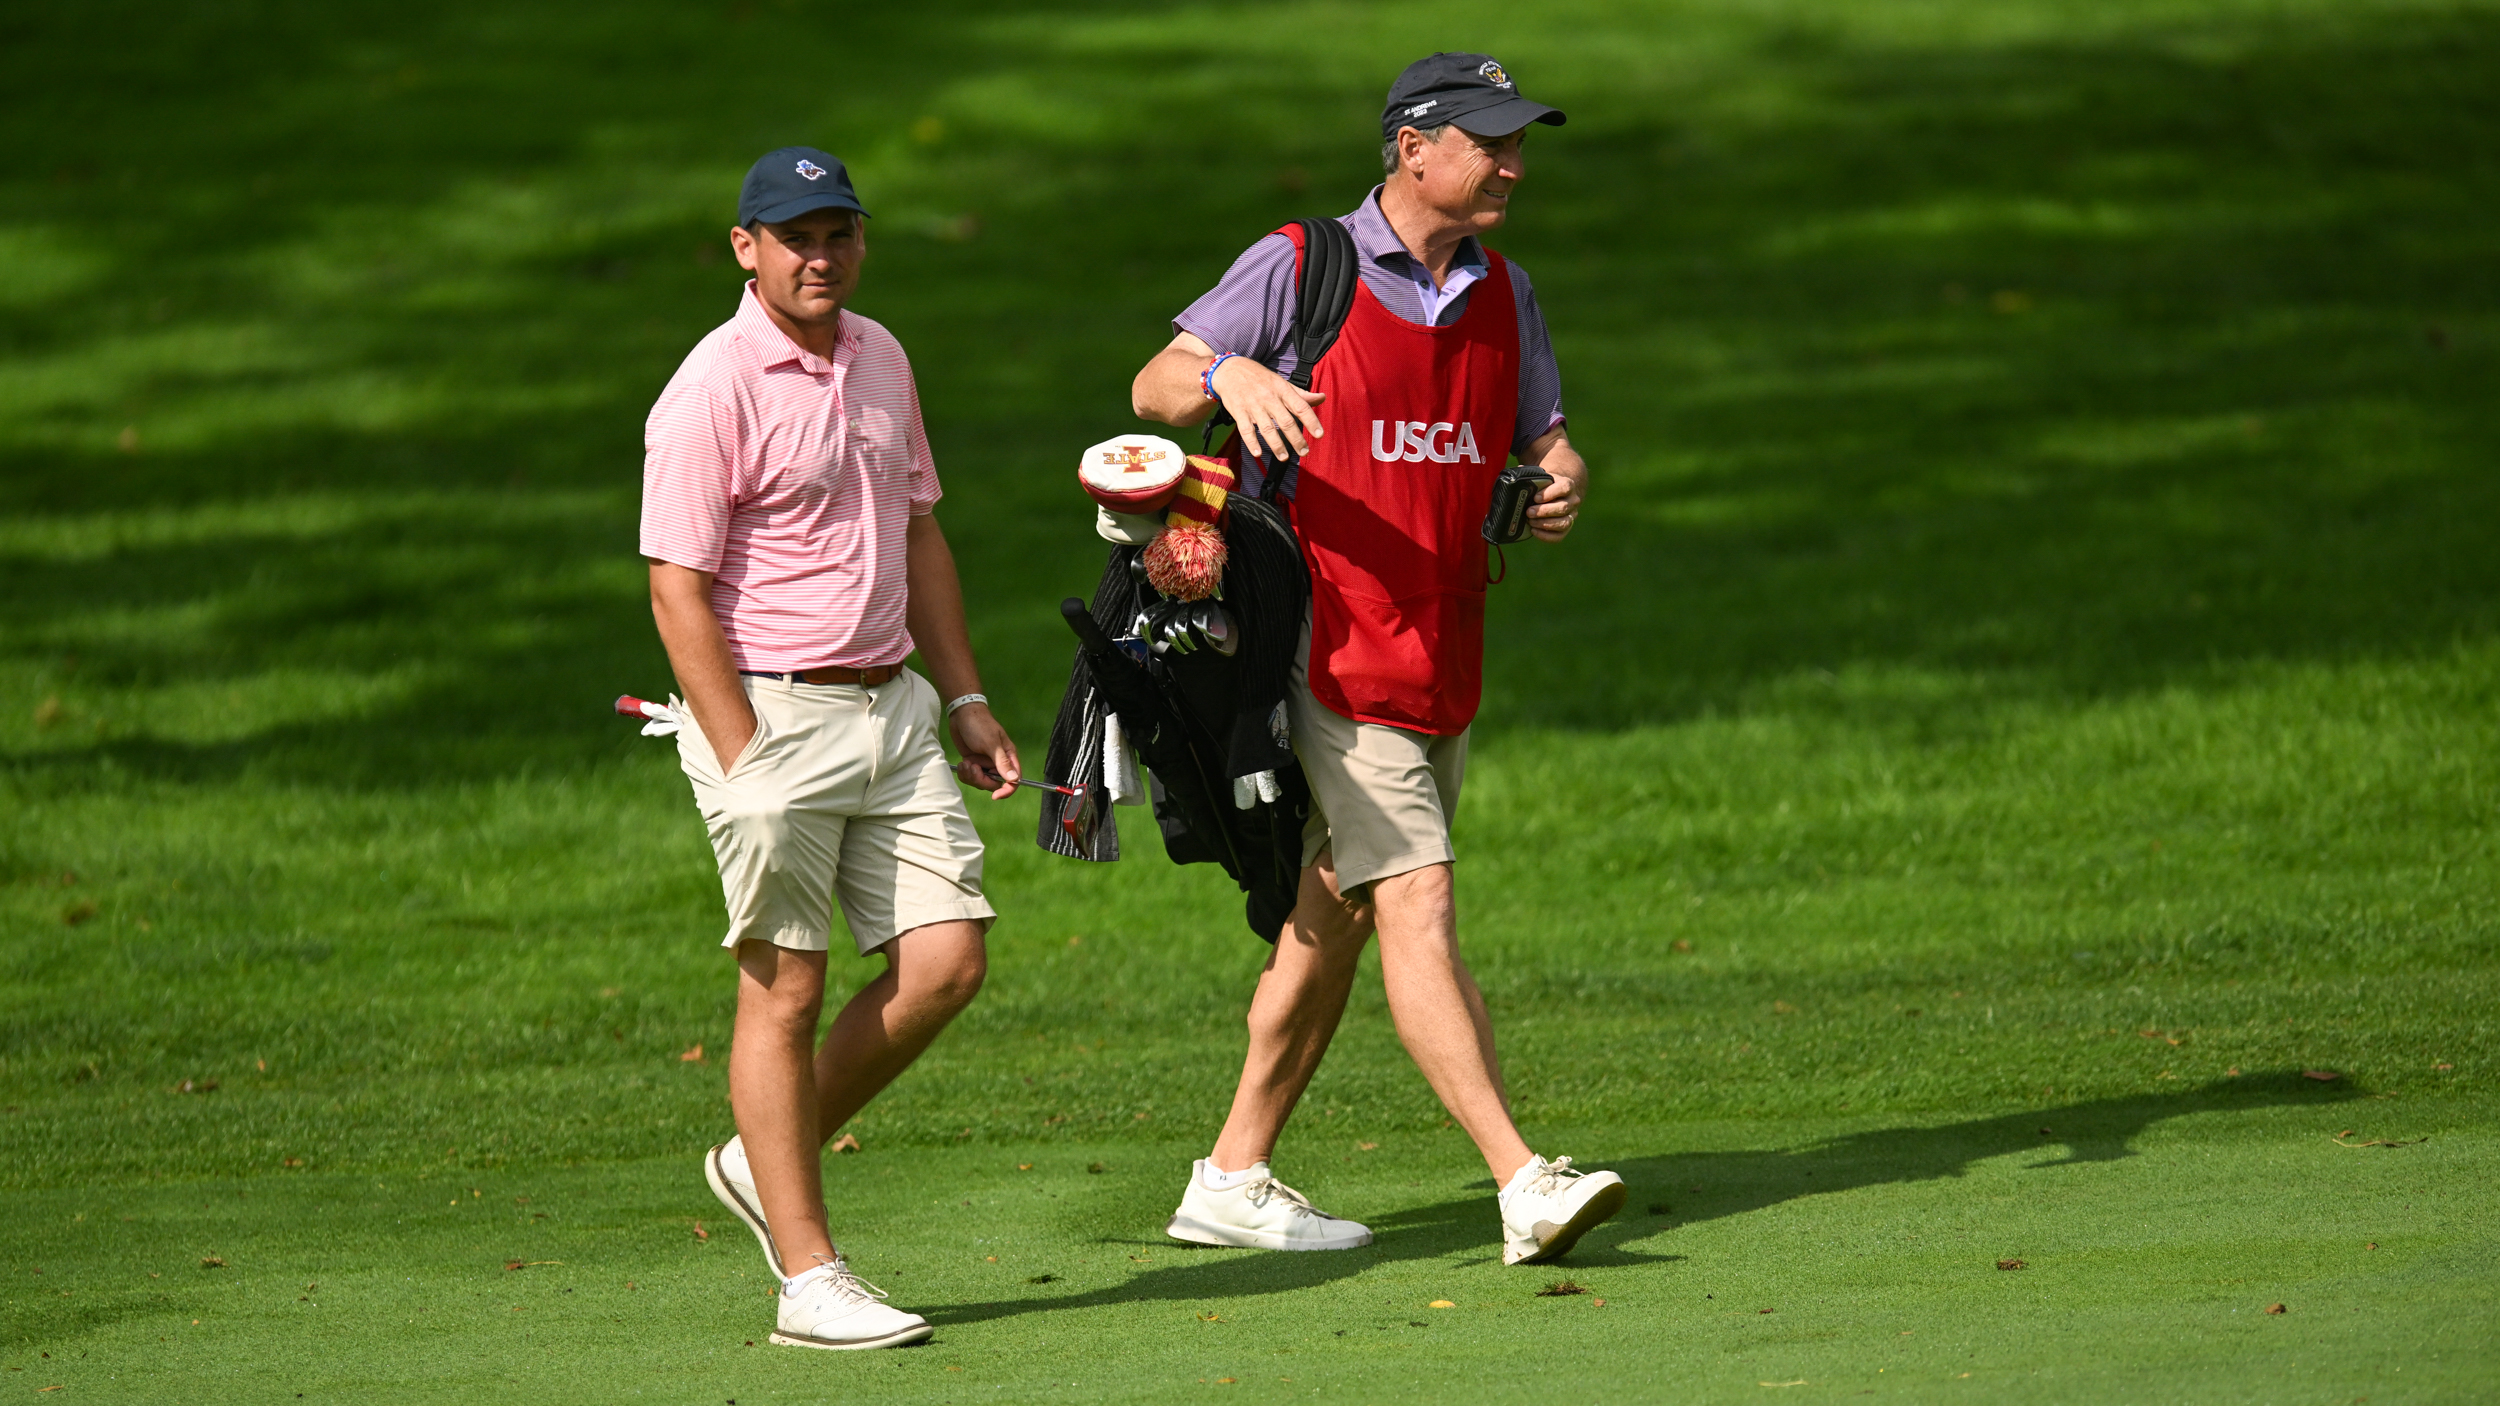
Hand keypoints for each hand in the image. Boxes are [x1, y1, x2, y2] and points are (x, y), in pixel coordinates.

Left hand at [949, 703, 1019, 798]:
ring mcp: (984, 763)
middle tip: (973, 768)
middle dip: (981, 780)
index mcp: (1008, 757)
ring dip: (971, 776)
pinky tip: (962, 763)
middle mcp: (997, 763)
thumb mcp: (991, 744)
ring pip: (980, 782)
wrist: (962, 714)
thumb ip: (1002, 762)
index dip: (1006, 790)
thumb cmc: (980, 725)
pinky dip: (965, 773)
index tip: (995, 796)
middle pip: (994, 784)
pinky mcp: (973, 763)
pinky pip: (970, 777)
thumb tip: (1014, 780)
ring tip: (966, 763)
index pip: (1013, 780)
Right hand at [1211, 355, 1326, 461]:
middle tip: (1304, 452)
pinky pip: (1246, 430)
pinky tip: (1258, 453)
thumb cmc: (1260, 378)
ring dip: (1277, 445)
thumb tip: (1322, 398)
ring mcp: (1253, 406)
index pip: (1300, 407)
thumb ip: (1301, 394)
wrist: (1229, 369)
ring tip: (1284, 457)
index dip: (1311, 421)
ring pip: (1267, 428)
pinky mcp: (1239, 412)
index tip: (1319, 435)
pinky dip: (1252, 442)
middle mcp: (1269, 398)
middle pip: (1286, 421)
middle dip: (1296, 439)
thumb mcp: (1281, 382)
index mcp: (1282, 390)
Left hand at [1527, 465, 1584, 541]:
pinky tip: (1534, 531)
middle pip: (1563, 507)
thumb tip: (1516, 475)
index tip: (1536, 497)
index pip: (1564, 488)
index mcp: (1567, 485)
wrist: (1556, 492)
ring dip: (1545, 524)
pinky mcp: (1566, 527)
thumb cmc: (1544, 484)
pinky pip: (1560, 536)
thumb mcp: (1540, 476)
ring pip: (1563, 523)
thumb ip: (1529, 475)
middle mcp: (1573, 500)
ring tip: (1530, 522)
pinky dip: (1546, 536)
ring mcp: (1571, 515)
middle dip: (1544, 511)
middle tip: (1529, 512)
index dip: (1550, 493)